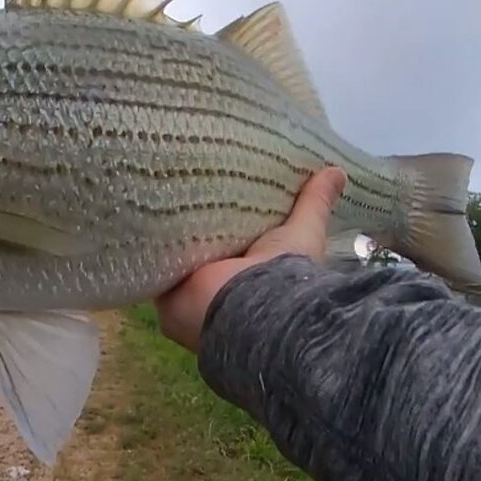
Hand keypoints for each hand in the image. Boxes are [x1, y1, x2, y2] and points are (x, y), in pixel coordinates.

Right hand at [155, 166, 347, 351]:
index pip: (228, 241)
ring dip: (167, 233)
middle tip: (183, 179)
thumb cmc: (282, 275)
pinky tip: (142, 210)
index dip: (223, 219)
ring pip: (171, 257)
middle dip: (190, 222)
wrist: (254, 309)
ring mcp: (186, 294)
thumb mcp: (302, 232)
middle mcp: (215, 289)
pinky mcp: (163, 294)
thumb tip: (338, 170)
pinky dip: (148, 245)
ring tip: (159, 186)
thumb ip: (314, 203)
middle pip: (196, 249)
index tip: (217, 187)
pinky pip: (151, 266)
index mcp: (245, 275)